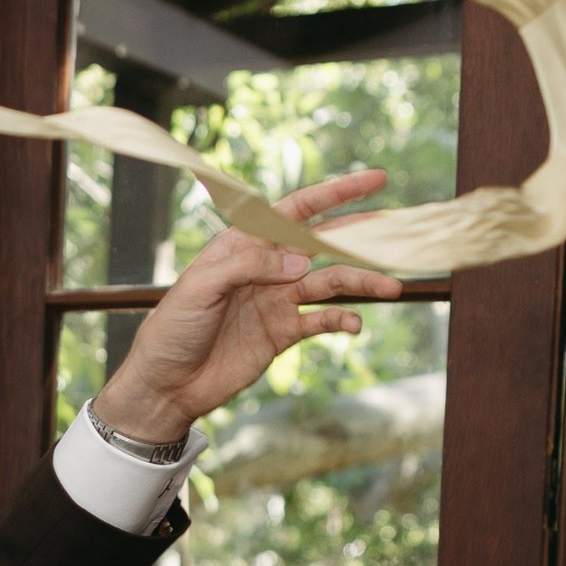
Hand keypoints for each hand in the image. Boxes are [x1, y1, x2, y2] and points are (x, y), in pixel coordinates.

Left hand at [96, 170, 402, 442]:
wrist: (167, 385)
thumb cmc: (172, 329)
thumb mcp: (201, 288)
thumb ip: (249, 267)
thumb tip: (302, 260)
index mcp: (243, 245)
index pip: (296, 210)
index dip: (335, 193)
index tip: (374, 181)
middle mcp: (266, 268)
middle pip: (323, 242)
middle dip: (360, 233)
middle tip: (398, 229)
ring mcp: (277, 300)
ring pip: (330, 282)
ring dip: (360, 281)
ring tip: (391, 286)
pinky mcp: (282, 333)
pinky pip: (322, 320)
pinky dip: (342, 319)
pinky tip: (356, 324)